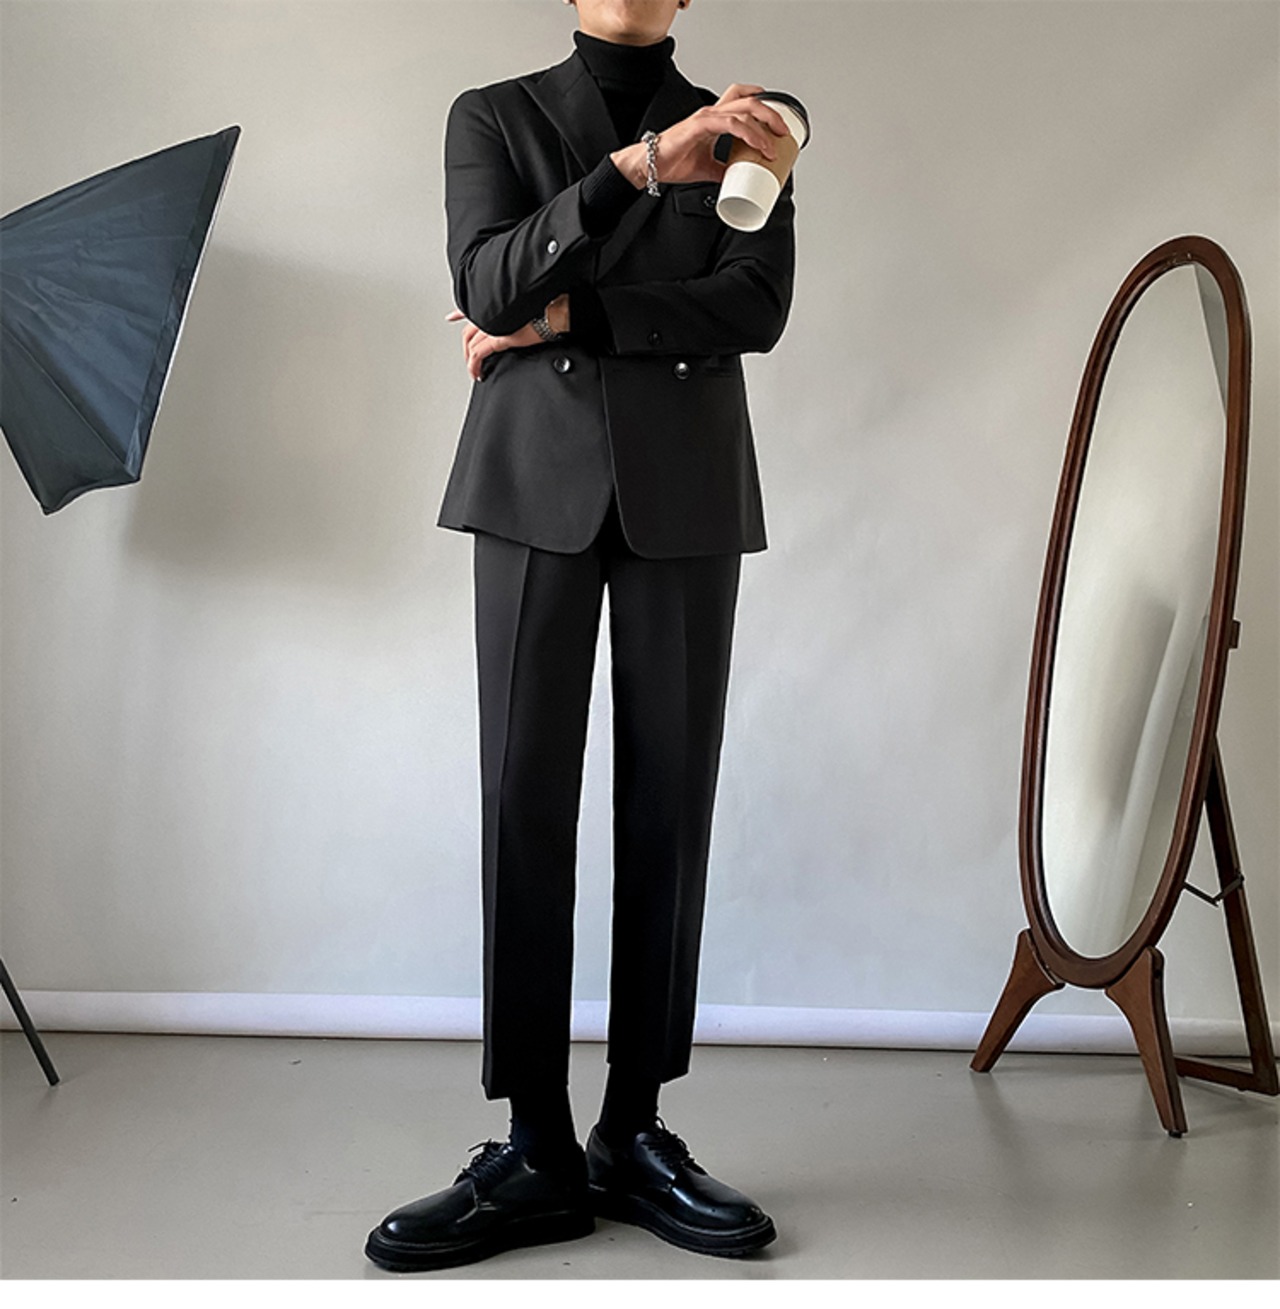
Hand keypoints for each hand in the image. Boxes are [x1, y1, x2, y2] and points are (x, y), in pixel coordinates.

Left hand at [446, 308, 540, 380]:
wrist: (556, 312)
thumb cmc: (547, 310)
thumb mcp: (528, 309)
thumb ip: (516, 314)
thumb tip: (519, 322)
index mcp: (496, 306)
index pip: (472, 309)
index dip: (459, 313)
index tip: (451, 316)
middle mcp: (491, 314)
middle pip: (468, 332)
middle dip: (466, 349)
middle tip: (468, 360)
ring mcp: (494, 325)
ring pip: (471, 344)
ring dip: (469, 360)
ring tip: (475, 371)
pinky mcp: (499, 338)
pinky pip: (479, 354)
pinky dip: (474, 365)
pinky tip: (477, 373)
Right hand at [610, 84, 790, 188]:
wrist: (649, 166)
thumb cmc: (671, 162)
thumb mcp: (707, 168)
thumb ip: (724, 170)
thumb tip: (740, 179)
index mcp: (713, 118)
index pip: (741, 98)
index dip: (762, 101)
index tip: (776, 119)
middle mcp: (712, 113)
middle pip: (749, 100)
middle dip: (771, 114)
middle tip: (784, 131)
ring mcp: (707, 117)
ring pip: (744, 110)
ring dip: (764, 126)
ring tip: (774, 145)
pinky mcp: (700, 126)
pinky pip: (732, 125)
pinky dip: (749, 133)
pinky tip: (759, 145)